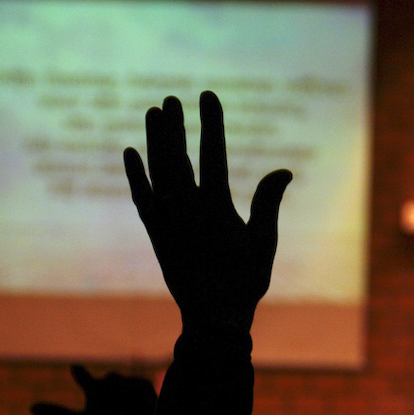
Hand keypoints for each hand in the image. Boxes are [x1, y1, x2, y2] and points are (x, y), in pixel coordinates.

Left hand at [31, 365, 155, 414]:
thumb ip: (58, 414)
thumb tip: (30, 407)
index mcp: (94, 388)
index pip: (85, 380)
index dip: (81, 375)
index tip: (75, 368)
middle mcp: (110, 382)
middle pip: (107, 382)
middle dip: (108, 391)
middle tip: (110, 405)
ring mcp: (128, 383)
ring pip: (122, 385)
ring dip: (121, 398)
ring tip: (123, 414)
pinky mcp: (144, 386)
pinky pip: (138, 388)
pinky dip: (136, 400)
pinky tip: (136, 409)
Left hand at [123, 91, 291, 332]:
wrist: (212, 318)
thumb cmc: (245, 281)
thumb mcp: (264, 241)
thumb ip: (268, 204)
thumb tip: (282, 171)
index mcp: (217, 208)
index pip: (213, 154)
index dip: (211, 122)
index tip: (208, 96)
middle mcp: (187, 210)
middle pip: (177, 156)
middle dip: (175, 125)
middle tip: (172, 99)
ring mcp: (167, 221)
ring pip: (156, 172)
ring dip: (154, 140)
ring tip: (154, 113)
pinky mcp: (155, 234)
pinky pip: (140, 197)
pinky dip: (135, 174)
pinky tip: (130, 152)